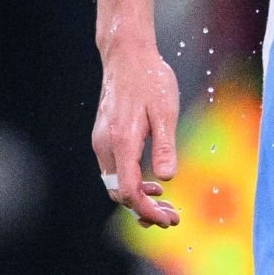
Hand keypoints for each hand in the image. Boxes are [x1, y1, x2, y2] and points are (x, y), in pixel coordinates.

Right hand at [91, 39, 181, 227]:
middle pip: (119, 193)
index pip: (129, 191)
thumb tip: (166, 178)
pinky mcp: (104, 137)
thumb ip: (164, 146)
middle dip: (144, 211)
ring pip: (115, 184)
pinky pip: (114, 171)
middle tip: (172, 217)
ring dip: (138, 199)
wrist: (127, 55)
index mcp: (121, 141)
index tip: (168, 219)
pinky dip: (131, 183)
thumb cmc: (150, 79)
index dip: (147, 211)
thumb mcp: (165, 110)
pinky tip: (151, 182)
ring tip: (163, 204)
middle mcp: (105, 145)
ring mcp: (101, 141)